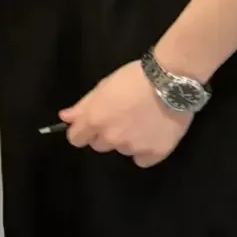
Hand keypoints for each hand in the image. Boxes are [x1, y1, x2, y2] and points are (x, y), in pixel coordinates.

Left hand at [57, 61, 193, 167]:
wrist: (170, 81)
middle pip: (99, 145)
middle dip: (106, 134)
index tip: (91, 124)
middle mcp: (111, 138)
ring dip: (128, 140)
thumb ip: (83, 105)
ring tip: (143, 121)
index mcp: (95, 120)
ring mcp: (133, 148)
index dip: (82, 130)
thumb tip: (65, 118)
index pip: (76, 138)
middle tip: (122, 117)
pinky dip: (146, 150)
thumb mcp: (104, 86)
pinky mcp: (155, 154)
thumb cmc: (134, 77)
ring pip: (123, 150)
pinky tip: (153, 134)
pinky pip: (143, 159)